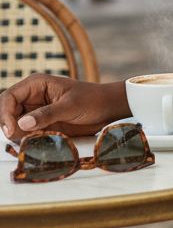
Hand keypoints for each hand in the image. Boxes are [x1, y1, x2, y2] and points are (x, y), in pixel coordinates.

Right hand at [0, 75, 127, 141]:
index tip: (11, 130)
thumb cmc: (92, 100)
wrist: (108, 109)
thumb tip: (22, 123)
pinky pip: (27, 133)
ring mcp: (36, 112)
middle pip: (8, 112)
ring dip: (18, 135)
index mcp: (36, 84)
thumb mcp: (70, 106)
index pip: (9, 97)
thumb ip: (47, 114)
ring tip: (30, 140)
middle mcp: (32, 97)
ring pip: (16, 125)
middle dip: (10, 126)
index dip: (5, 114)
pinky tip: (35, 143)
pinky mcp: (42, 125)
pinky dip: (27, 140)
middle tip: (18, 139)